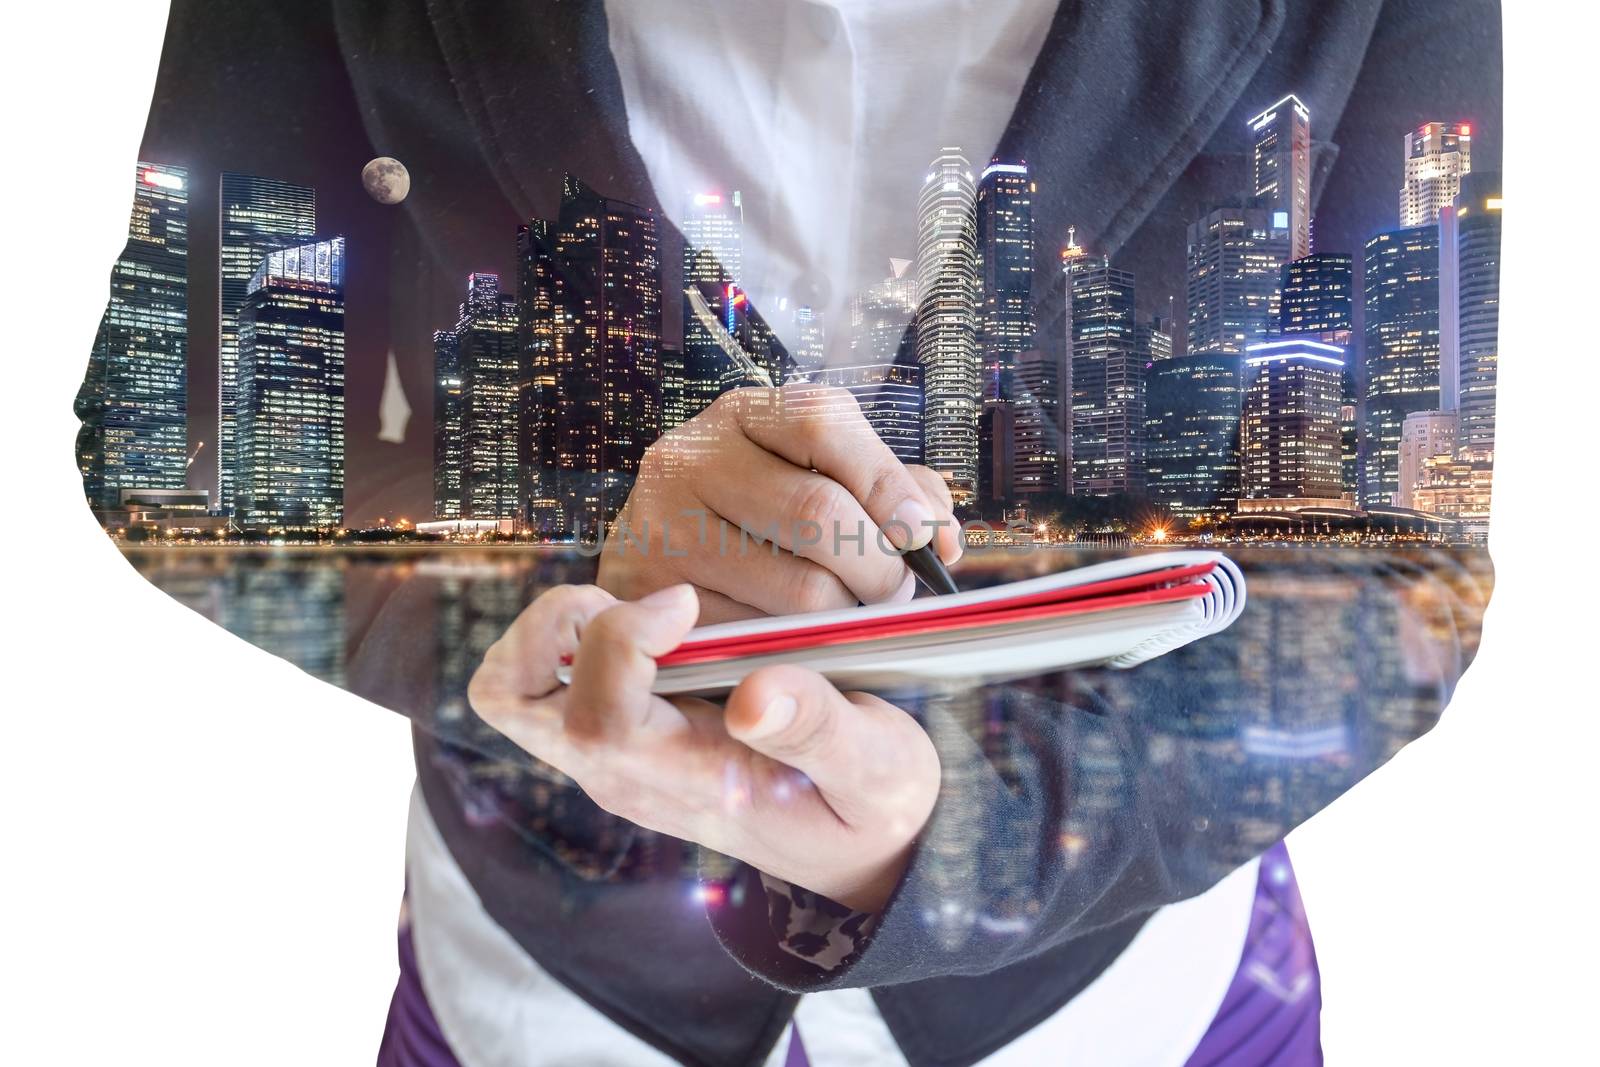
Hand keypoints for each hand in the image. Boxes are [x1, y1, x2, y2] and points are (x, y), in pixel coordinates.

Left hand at [468, 582, 940, 912]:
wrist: (860, 850)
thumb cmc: (868, 805)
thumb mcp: (877, 771)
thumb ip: (820, 733)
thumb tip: (752, 697)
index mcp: (679, 784)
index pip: (595, 719)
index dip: (621, 640)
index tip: (689, 603)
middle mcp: (623, 771)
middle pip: (513, 701)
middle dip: (551, 628)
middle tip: (638, 601)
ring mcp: (610, 753)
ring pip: (516, 688)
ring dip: (555, 629)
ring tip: (640, 607)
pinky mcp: (615, 730)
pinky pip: (548, 676)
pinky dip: (578, 632)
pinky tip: (655, 619)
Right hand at [598, 386, 961, 623]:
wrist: (656, 562)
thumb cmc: (757, 520)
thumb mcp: (819, 479)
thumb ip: (892, 491)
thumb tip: (941, 537)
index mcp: (742, 414)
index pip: (823, 425)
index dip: (886, 484)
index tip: (921, 534)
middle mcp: (690, 457)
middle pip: (819, 513)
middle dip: (879, 565)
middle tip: (896, 592)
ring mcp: (660, 525)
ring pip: (797, 588)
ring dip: (846, 614)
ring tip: (853, 615)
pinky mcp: (651, 598)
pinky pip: (759, 638)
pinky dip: (796, 649)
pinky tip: (800, 641)